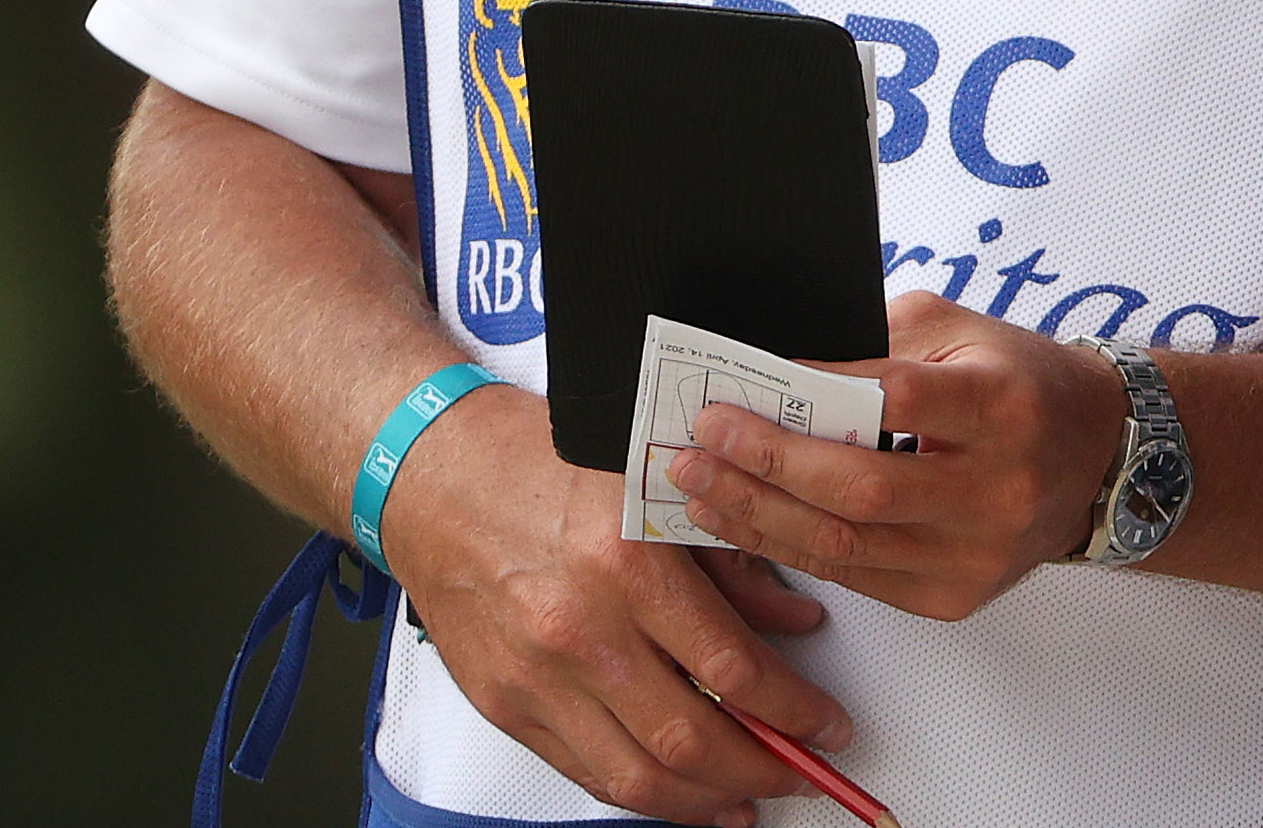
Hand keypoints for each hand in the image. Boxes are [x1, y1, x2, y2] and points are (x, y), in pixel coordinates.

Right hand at [377, 386, 848, 826]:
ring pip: (638, 776)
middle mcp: (578, 630)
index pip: (733, 668)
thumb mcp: (654, 492)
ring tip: (751, 798)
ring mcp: (536, 678)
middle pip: (689, 739)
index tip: (828, 726)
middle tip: (804, 771)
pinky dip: (644, 796)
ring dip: (708, 801)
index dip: (795, 712)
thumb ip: (732, 563)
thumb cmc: (538, 468)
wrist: (434, 480)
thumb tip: (796, 625)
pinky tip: (682, 795)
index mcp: (626, 563)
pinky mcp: (505, 707)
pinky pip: (587, 774)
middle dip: (763, 769)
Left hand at [668, 291, 1132, 622]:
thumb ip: (878, 345)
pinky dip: (791, 551)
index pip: (897, 401)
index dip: (813, 394)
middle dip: (765, 465)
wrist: (1099, 460)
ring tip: (699, 486)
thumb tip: (778, 368)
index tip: (744, 385)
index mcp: (1005, 406)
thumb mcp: (964, 332)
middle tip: (701, 440)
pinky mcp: (956, 597)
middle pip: (860, 490)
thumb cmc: (1022, 384)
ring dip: (758, 517)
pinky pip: (856, 580)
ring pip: (846, 547)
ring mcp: (977, 555)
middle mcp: (998, 489)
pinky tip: (745, 524)